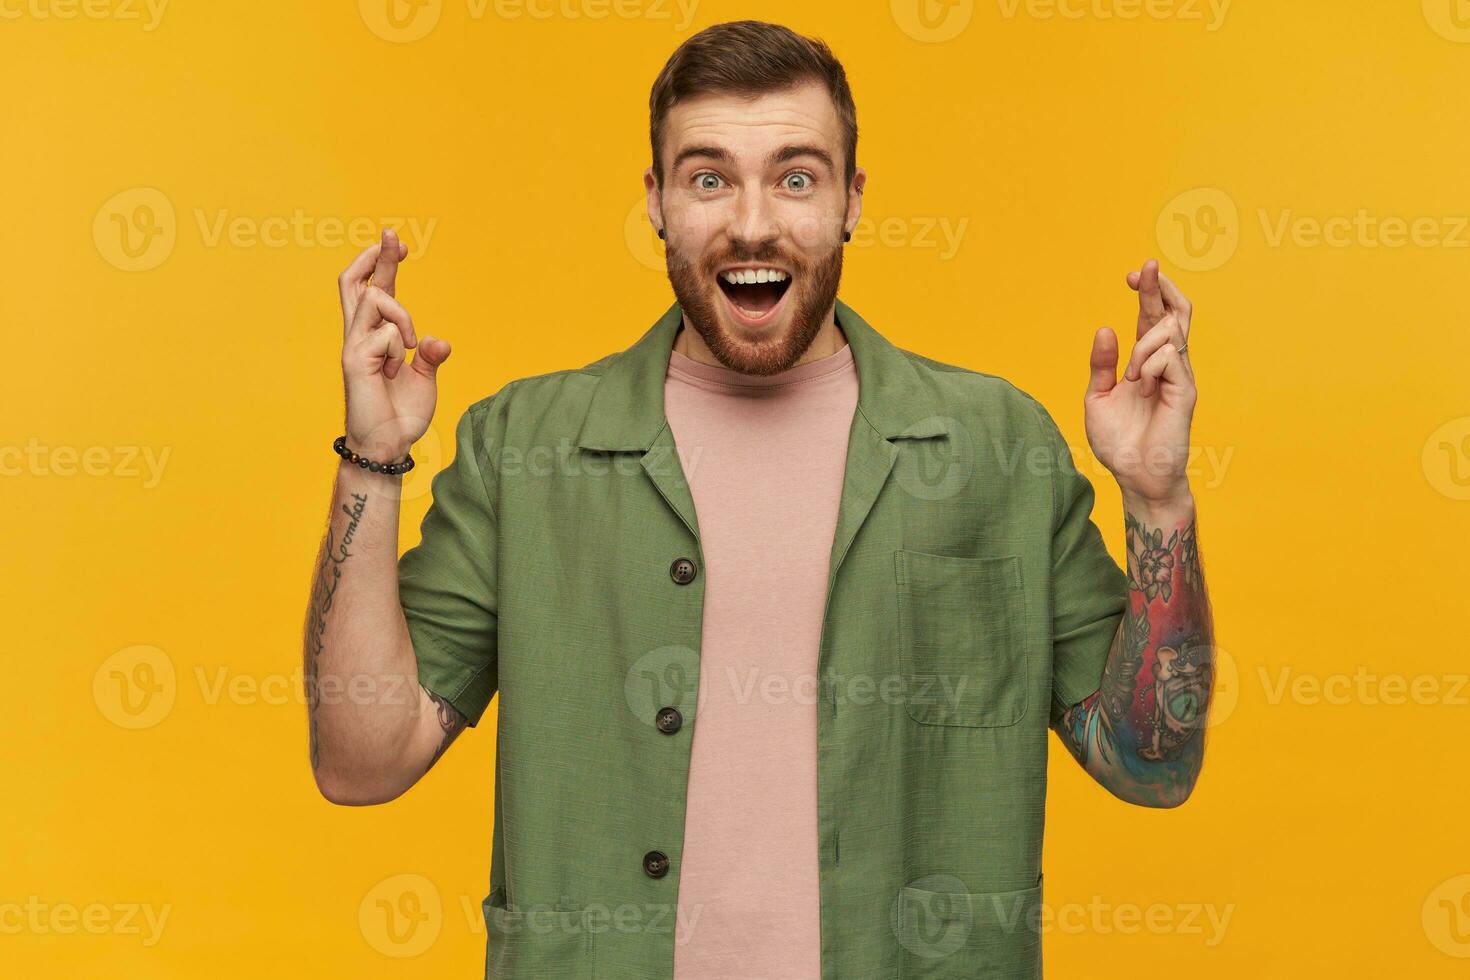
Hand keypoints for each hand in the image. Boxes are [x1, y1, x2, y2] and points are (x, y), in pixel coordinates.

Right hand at [338, 229, 450, 461]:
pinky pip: (385, 333)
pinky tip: (393, 370)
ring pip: (375, 300)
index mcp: (376, 336)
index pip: (377, 290)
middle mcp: (359, 335)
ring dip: (402, 317)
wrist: (389, 444)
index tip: (399, 243)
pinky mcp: (354, 358)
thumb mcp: (424, 378)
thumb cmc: (401, 413)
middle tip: (392, 235)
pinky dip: (398, 348)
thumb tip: (439, 341)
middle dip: (375, 256)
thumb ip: (430, 355)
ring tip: (410, 349)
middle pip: (355, 282)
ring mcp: (354, 345)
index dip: (385, 264)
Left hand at [1084, 258, 1196, 508]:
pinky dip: (1148, 367)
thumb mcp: (1098, 397)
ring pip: (1169, 331)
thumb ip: (1101, 365)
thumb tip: (1105, 329)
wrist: (1135, 475)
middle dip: (1159, 286)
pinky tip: (1142, 389)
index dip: (1146, 292)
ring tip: (1130, 378)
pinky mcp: (1186, 389)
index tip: (1131, 275)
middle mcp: (1166, 363)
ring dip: (1142, 345)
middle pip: (1175, 312)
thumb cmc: (1119, 441)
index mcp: (1145, 362)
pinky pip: (1169, 357)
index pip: (1152, 316)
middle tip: (1144, 268)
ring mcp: (1179, 375)